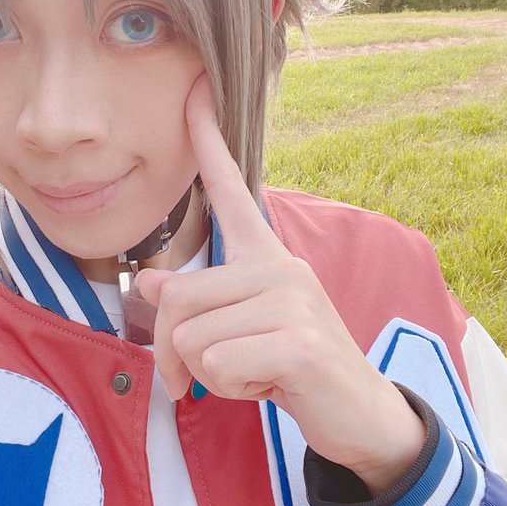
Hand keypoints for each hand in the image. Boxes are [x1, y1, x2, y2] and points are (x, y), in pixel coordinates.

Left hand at [135, 74, 424, 495]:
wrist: (358, 414)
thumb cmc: (289, 368)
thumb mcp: (237, 332)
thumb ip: (199, 304)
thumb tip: (147, 286)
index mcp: (266, 256)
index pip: (233, 191)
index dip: (209, 142)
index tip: (194, 91)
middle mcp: (281, 265)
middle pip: (175, 297)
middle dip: (174, 351)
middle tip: (206, 375)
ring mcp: (293, 299)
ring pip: (191, 337)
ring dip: (207, 374)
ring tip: (251, 372)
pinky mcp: (298, 341)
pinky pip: (217, 363)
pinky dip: (229, 388)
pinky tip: (267, 385)